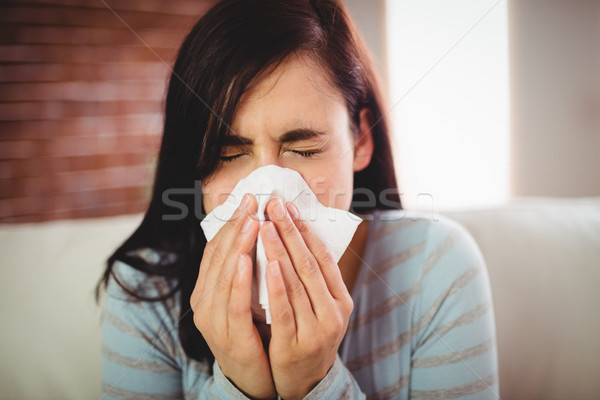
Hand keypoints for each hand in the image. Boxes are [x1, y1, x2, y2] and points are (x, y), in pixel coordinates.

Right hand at [190, 194, 275, 399]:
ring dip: (238, 246)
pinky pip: (233, 304)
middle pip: (219, 257)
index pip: (217, 249)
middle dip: (236, 227)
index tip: (247, 199)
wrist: (250, 377)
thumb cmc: (252, 331)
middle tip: (252, 201)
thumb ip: (245, 270)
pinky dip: (239, 280)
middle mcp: (204, 302)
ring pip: (224, 276)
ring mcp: (214, 320)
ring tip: (251, 221)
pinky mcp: (229, 336)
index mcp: (207, 290)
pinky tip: (247, 259)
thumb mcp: (244, 296)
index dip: (231, 223)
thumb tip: (257, 231)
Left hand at [260, 198, 353, 399]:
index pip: (323, 256)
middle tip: (273, 205)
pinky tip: (268, 264)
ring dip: (280, 251)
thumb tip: (298, 238)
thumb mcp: (321, 308)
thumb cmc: (310, 336)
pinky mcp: (297, 344)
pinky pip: (285, 310)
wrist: (307, 382)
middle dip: (290, 231)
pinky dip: (277, 285)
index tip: (289, 205)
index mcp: (341, 298)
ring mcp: (318, 328)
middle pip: (310, 263)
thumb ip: (314, 280)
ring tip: (265, 225)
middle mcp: (334, 311)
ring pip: (297, 282)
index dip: (305, 229)